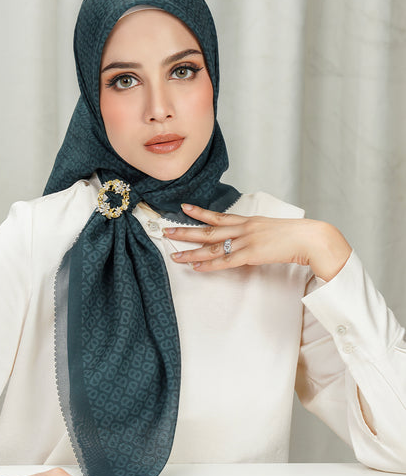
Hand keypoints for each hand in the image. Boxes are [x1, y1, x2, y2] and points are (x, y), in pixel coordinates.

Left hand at [164, 203, 351, 281]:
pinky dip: (209, 265)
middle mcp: (244, 228)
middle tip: (166, 231)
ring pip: (212, 246)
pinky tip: (196, 266)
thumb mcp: (271, 229)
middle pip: (209, 229)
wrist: (310, 238)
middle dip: (186, 231)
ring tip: (174, 254)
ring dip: (191, 252)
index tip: (183, 208)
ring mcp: (246, 241)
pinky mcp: (251, 254)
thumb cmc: (295, 236)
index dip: (200, 212)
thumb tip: (246, 240)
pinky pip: (225, 261)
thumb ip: (256, 233)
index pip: (219, 215)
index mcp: (249, 220)